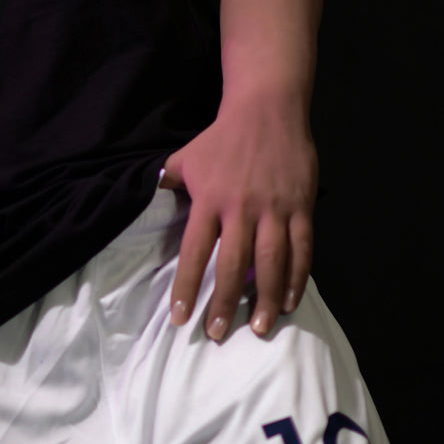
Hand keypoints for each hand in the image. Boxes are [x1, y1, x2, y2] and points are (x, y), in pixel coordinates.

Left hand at [160, 97, 317, 340]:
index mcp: (210, 200)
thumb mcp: (186, 158)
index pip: (195, 251)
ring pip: (271, 262)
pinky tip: (291, 301)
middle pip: (233, 265)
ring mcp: (274, 208)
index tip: (180, 318)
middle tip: (218, 334)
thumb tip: (142, 200)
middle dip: (225, 303)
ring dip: (267, 299)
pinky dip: (297, 277)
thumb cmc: (222, 137)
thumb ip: (167, 184)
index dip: (187, 286)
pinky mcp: (301, 206)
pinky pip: (302, 248)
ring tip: (260, 329)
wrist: (268, 108)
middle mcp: (242, 208)